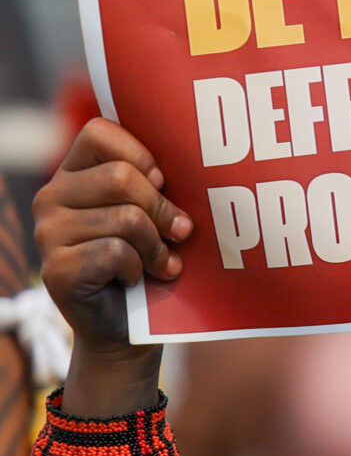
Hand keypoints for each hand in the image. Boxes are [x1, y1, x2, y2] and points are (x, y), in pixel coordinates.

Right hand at [36, 119, 190, 353]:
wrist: (128, 324)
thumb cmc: (149, 256)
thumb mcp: (154, 210)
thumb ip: (157, 181)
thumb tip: (198, 161)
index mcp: (73, 172)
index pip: (99, 132)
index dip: (140, 154)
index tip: (162, 181)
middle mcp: (51, 197)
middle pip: (121, 177)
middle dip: (162, 208)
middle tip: (179, 232)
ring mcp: (47, 234)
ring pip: (125, 218)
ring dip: (156, 245)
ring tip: (162, 262)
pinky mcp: (56, 269)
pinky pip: (115, 252)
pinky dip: (139, 267)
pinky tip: (136, 278)